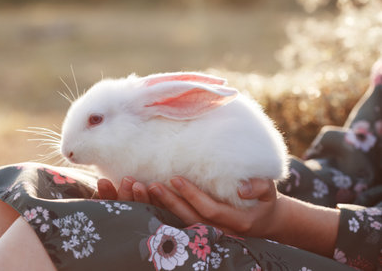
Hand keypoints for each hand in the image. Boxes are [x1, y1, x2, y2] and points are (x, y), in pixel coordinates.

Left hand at [97, 176, 339, 257]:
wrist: (264, 220)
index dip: (191, 195)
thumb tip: (242, 187)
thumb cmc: (265, 202)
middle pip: (187, 218)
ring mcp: (207, 233)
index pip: (207, 210)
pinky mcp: (200, 228)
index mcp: (235, 222)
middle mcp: (217, 231)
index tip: (174, 178)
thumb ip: (258, 186)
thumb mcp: (269, 192)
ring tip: (143, 189)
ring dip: (161, 207)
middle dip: (168, 202)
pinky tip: (148, 197)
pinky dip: (162, 211)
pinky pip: (178, 222)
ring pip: (179, 222)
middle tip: (149, 185)